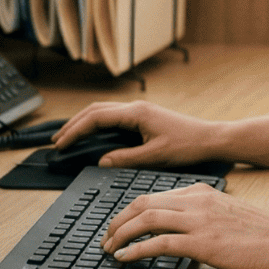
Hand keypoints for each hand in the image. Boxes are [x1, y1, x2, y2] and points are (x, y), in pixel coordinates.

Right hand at [52, 99, 217, 168]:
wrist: (210, 139)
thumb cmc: (188, 146)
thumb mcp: (156, 156)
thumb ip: (127, 159)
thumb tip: (101, 161)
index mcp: (136, 113)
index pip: (96, 118)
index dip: (75, 131)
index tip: (61, 144)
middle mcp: (136, 108)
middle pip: (95, 110)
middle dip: (74, 124)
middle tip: (57, 141)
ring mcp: (140, 111)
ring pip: (103, 111)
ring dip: (84, 122)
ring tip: (68, 137)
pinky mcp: (144, 117)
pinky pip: (113, 117)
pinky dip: (97, 125)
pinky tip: (92, 135)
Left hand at [100, 182, 268, 268]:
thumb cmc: (262, 233)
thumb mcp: (227, 212)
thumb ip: (202, 213)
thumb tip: (179, 229)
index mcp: (202, 192)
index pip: (155, 195)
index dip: (130, 210)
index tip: (119, 224)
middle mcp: (197, 201)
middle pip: (143, 203)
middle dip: (118, 220)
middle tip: (105, 237)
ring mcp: (199, 220)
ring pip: (145, 219)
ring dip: (120, 234)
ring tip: (109, 248)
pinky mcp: (202, 242)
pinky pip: (158, 243)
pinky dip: (135, 250)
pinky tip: (125, 258)